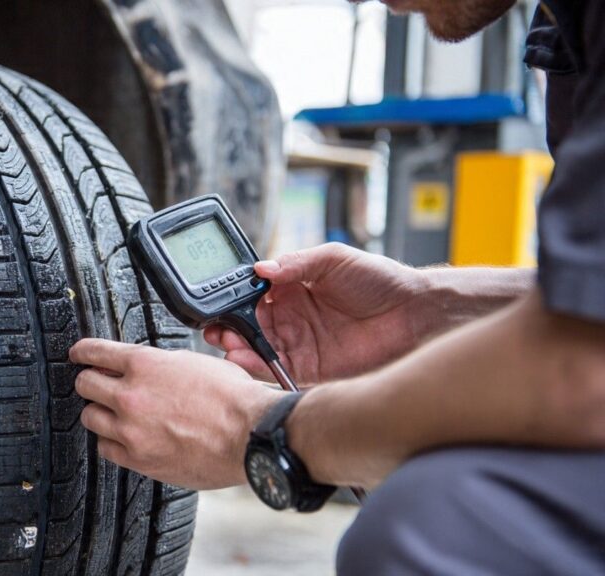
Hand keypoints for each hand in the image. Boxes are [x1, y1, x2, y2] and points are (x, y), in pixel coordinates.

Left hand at [70, 338, 283, 489]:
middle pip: (84, 385)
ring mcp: (131, 430)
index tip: (78, 355)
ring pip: (90, 417)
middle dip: (89, 382)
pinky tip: (123, 438)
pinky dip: (112, 442)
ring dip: (100, 412)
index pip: (94, 352)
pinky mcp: (138, 459)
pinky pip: (105, 449)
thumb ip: (160, 365)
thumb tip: (145, 368)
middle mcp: (131, 395)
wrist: (250, 434)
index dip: (82, 352)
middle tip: (97, 385)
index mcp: (144, 364)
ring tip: (113, 414)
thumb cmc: (232, 399)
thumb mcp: (193, 362)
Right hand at [204, 243, 427, 383]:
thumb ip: (295, 263)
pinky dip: (257, 366)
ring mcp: (300, 342)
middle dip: (229, 326)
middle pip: (249, 323)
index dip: (234, 299)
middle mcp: (292, 316)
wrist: (415, 314)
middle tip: (218, 327)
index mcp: (293, 288)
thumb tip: (261, 268)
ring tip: (227, 342)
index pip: (253, 295)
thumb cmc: (381, 280)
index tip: (220, 302)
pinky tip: (244, 359)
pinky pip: (277, 369)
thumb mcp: (333, 258)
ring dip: (238, 346)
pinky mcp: (310, 367)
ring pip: (257, 347)